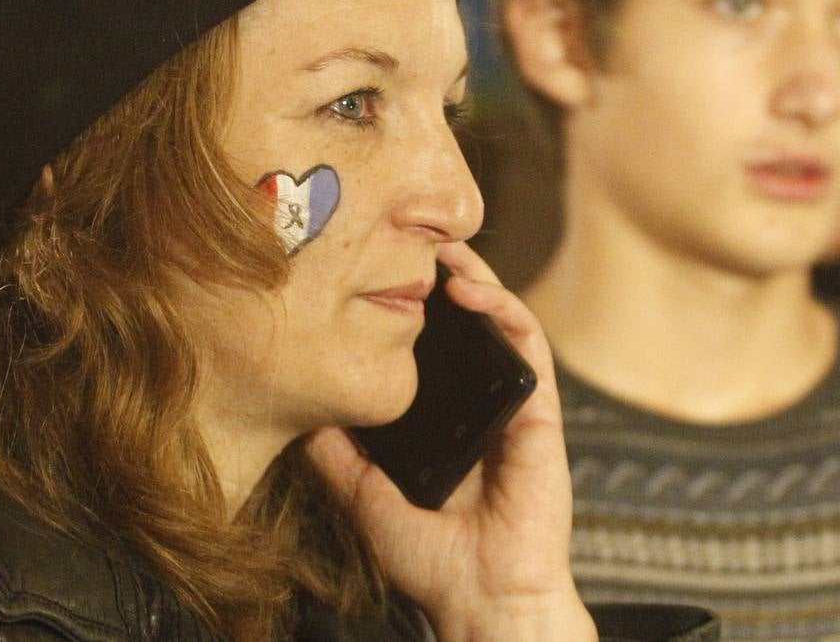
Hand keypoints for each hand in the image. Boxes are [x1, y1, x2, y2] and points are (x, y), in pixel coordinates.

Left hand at [307, 241, 595, 641]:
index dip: (410, 310)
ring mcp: (511, 403)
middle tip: (409, 244)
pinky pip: (528, 347)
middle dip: (442, 280)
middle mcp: (479, 403)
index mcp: (445, 418)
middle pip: (466, 326)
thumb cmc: (432, 557)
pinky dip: (504, 310)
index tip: (375, 276)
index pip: (431, 349)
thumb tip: (299, 412)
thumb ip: (336, 454)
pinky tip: (471, 291)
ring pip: (500, 322)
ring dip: (475, 279)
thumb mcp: (364, 494)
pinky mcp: (539, 409)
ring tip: (441, 251)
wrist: (482, 595)